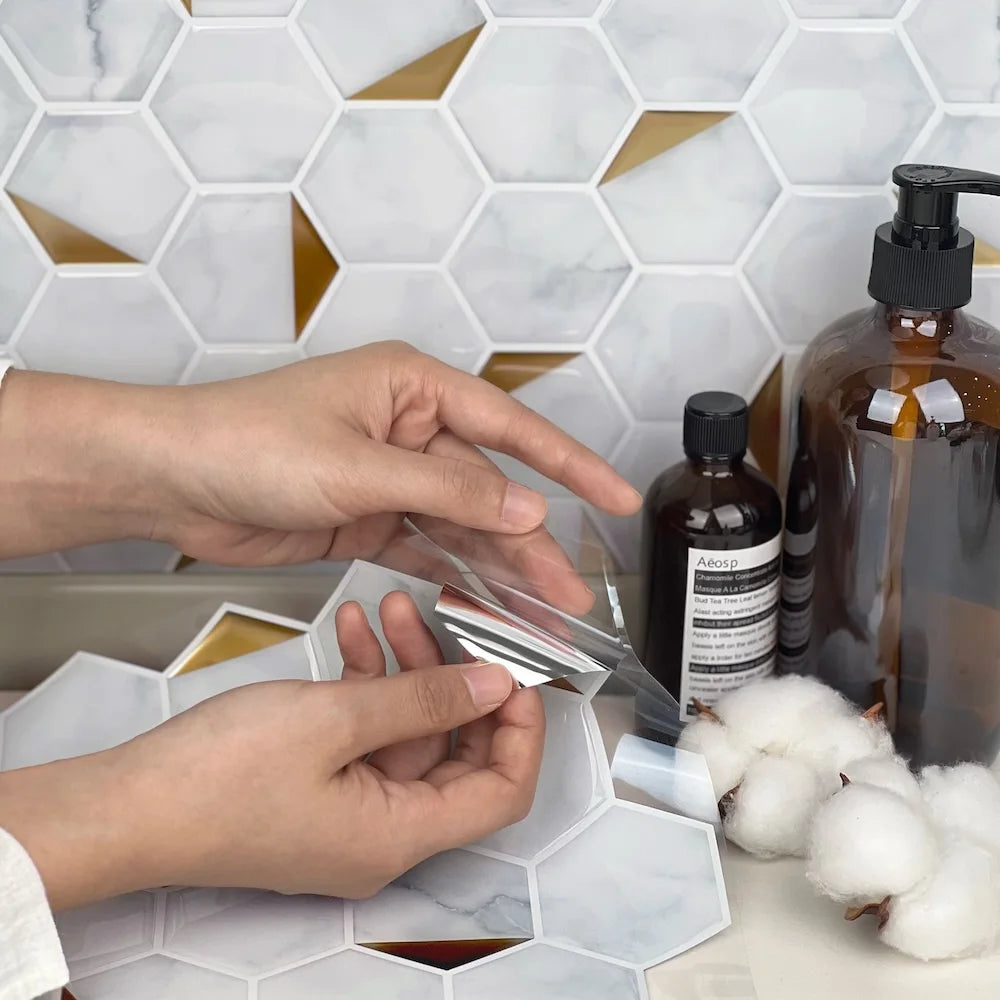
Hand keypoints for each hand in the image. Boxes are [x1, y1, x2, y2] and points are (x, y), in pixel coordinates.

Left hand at [0, 343, 639, 611]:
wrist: (170, 480)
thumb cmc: (249, 444)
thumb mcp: (358, 467)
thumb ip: (448, 491)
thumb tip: (527, 510)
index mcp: (413, 390)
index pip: (511, 428)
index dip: (570, 466)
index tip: (616, 498)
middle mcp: (410, 429)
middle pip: (490, 491)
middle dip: (532, 544)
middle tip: (572, 596)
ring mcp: (390, 477)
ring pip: (462, 528)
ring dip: (499, 570)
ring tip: (542, 615)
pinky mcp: (368, 519)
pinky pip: (426, 549)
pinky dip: (455, 576)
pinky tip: (487, 604)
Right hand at [0, 651, 542, 909]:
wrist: (127, 806)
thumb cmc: (213, 780)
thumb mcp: (334, 720)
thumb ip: (422, 698)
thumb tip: (492, 685)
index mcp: (399, 833)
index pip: (502, 791)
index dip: (520, 730)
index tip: (516, 673)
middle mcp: (382, 831)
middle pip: (455, 753)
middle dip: (453, 678)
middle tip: (451, 622)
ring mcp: (349, 809)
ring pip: (406, 730)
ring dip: (404, 666)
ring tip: (390, 608)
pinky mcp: (318, 785)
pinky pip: (364, 731)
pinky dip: (365, 681)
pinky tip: (354, 632)